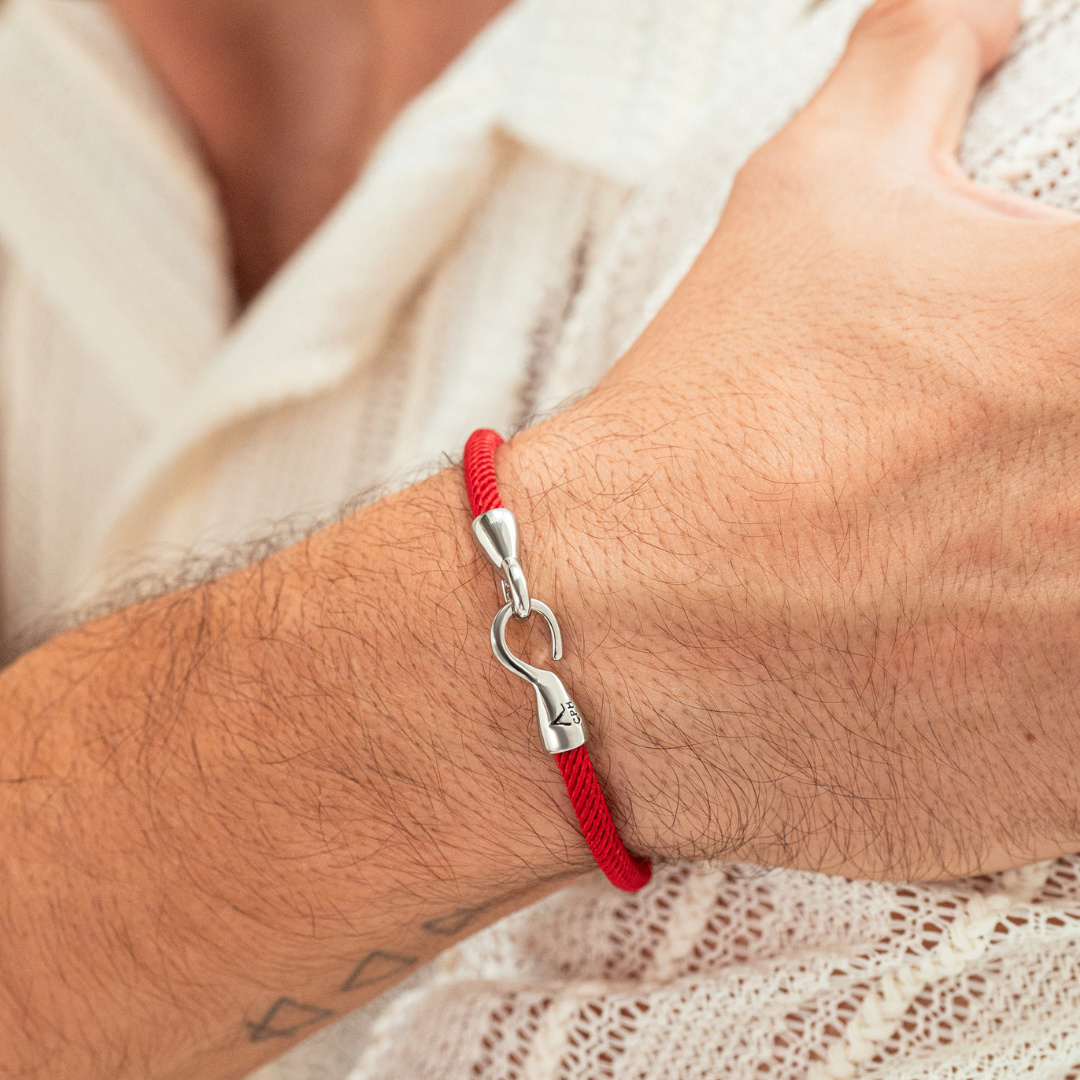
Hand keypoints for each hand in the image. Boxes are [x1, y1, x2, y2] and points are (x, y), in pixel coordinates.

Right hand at [503, 0, 1079, 880]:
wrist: (616, 632)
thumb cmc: (717, 412)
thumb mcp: (816, 195)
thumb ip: (922, 61)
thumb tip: (977, 11)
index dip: (1069, 359)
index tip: (1037, 382)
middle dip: (1063, 468)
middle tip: (1004, 476)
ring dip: (1059, 568)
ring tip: (983, 563)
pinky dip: (1054, 705)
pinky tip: (975, 656)